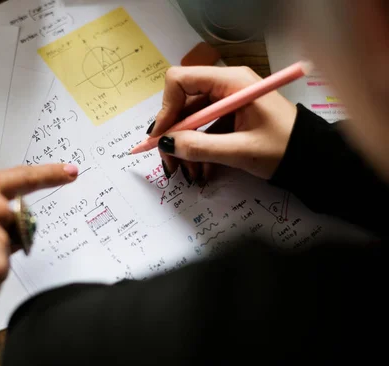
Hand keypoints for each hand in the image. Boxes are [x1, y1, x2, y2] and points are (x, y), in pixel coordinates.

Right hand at [150, 66, 297, 180]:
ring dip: (185, 147)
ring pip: (191, 120)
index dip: (166, 108)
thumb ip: (200, 147)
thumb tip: (166, 144)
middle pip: (182, 103)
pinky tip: (201, 171)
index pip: (181, 80)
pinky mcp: (230, 116)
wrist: (313, 159)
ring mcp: (227, 101)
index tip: (162, 136)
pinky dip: (198, 149)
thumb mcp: (239, 151)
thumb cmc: (283, 149)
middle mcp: (225, 86)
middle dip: (173, 135)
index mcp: (230, 81)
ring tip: (188, 174)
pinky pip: (204, 130)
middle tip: (170, 163)